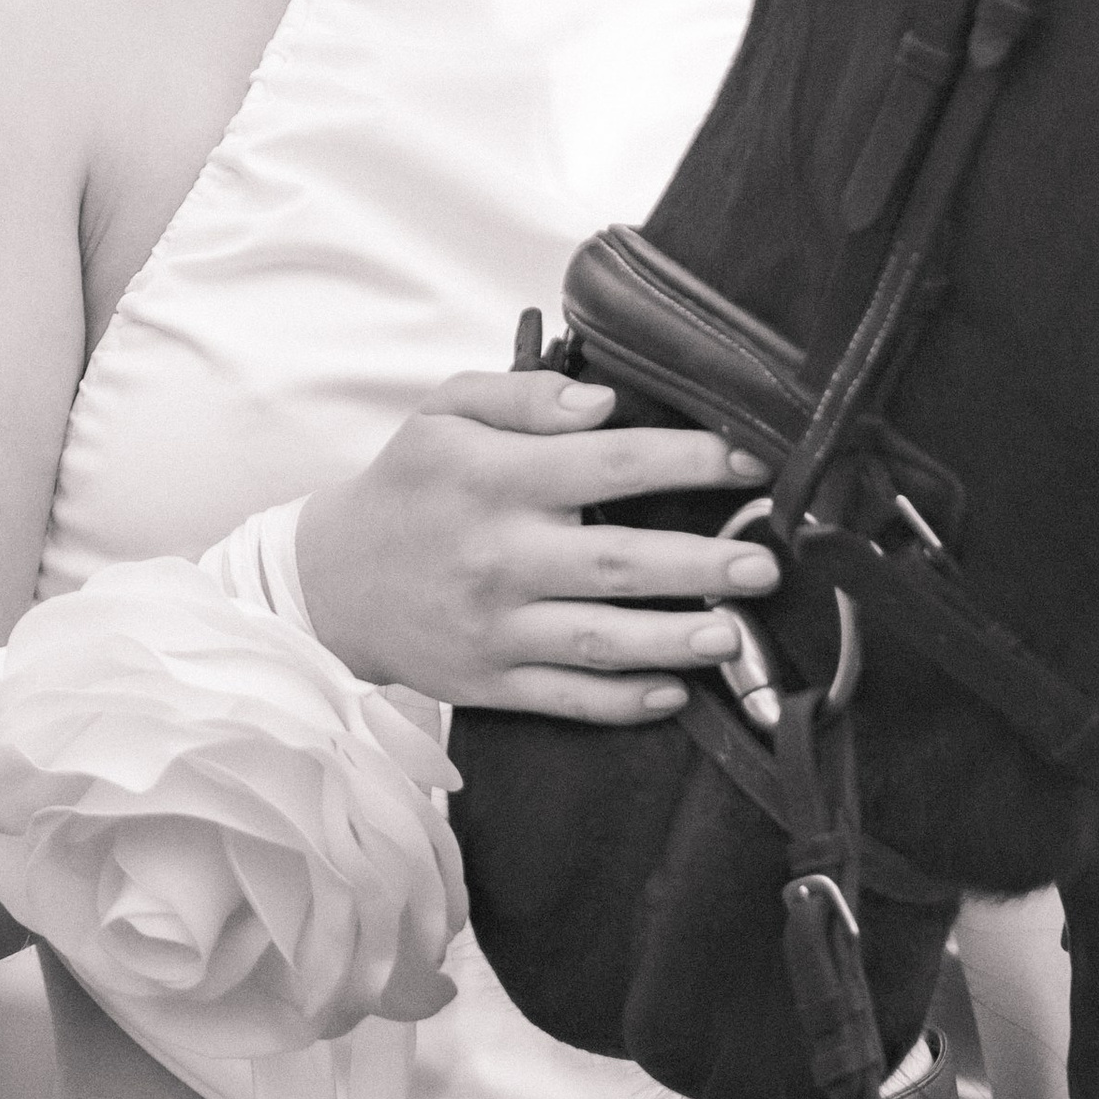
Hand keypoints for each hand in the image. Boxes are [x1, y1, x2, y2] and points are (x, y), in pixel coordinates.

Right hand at [296, 370, 778, 720]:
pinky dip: (622, 702)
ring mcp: (494, 628)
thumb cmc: (408, 484)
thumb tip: (603, 404)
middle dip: (701, 564)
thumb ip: (524, 397)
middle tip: (767, 564)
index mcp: (494, 479)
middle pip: (616, 562)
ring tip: (737, 636)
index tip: (753, 460)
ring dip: (673, 640)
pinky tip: (675, 692)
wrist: (330, 581)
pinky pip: (566, 699)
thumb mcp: (444, 412)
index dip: (689, 460)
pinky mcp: (488, 683)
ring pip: (599, 641)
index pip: (609, 464)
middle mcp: (498, 556)